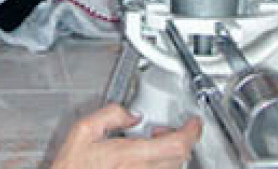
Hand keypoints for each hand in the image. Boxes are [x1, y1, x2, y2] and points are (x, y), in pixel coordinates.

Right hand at [51, 103, 200, 168]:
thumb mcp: (83, 131)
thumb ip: (110, 114)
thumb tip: (130, 114)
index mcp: (130, 156)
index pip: (177, 144)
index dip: (191, 131)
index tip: (193, 123)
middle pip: (180, 157)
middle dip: (179, 139)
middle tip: (163, 131)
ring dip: (170, 154)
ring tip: (152, 145)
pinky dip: (160, 165)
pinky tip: (142, 161)